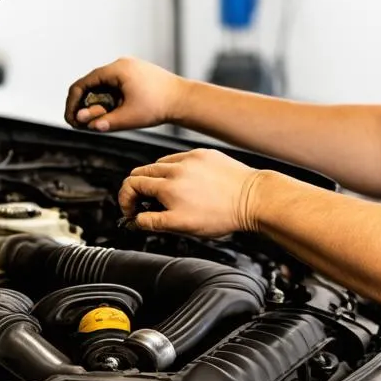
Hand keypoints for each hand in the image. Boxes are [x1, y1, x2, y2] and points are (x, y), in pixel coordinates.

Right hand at [64, 57, 188, 132]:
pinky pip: (114, 86)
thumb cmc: (159, 107)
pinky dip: (108, 100)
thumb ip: (105, 121)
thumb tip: (85, 124)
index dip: (72, 104)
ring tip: (99, 121)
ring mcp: (129, 69)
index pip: (82, 84)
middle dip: (84, 105)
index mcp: (116, 69)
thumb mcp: (129, 117)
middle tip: (82, 125)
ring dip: (97, 104)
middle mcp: (121, 65)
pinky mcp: (135, 75)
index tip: (72, 121)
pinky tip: (111, 114)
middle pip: (91, 84)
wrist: (185, 100)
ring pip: (102, 86)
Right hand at [118, 149, 266, 235]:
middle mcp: (177, 167)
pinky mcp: (205, 154)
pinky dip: (175, 169)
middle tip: (145, 203)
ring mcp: (191, 158)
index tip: (132, 209)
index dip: (126, 199)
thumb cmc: (224, 214)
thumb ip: (153, 222)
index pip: (131, 184)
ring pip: (160, 163)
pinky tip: (185, 183)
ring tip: (167, 195)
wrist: (254, 198)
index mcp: (168, 186)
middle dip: (137, 188)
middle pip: (142, 171)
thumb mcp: (183, 226)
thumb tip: (136, 220)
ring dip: (156, 178)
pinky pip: (180, 158)